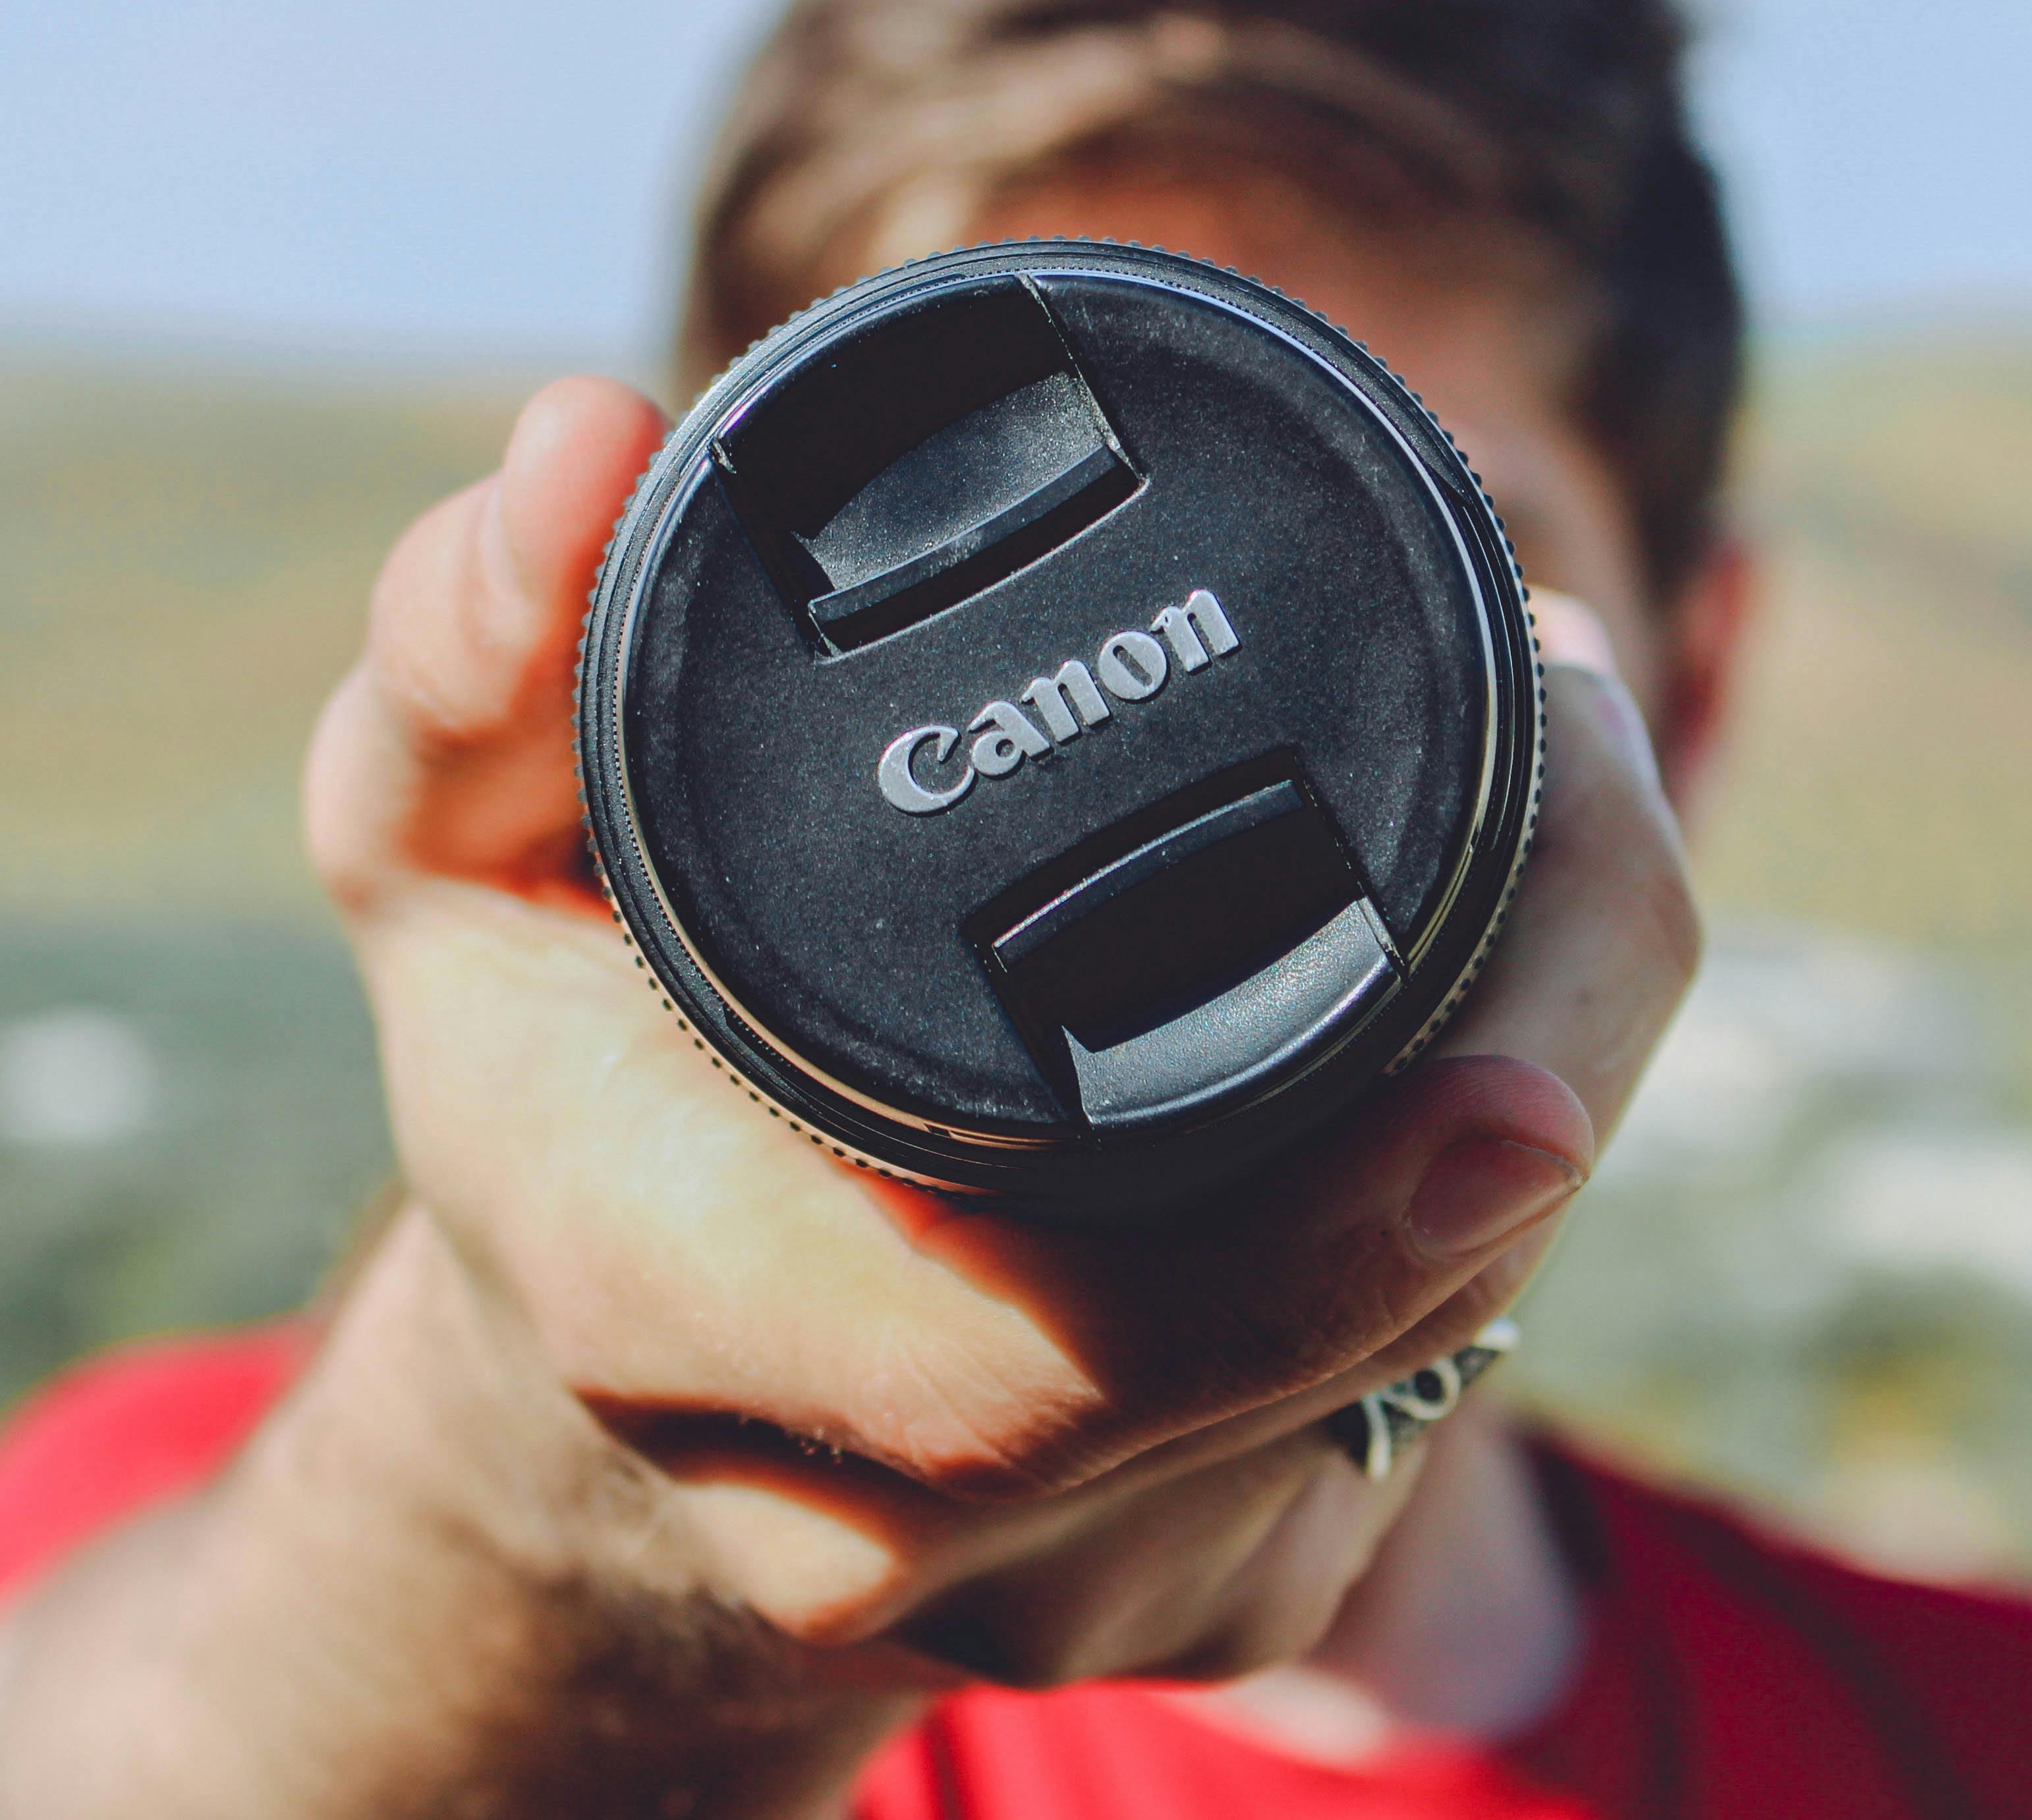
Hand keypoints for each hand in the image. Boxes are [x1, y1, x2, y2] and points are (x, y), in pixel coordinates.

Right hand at [301, 375, 1701, 1691]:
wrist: (591, 1366)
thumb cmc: (534, 1068)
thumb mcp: (439, 838)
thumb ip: (479, 645)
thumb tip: (580, 441)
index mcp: (688, 1318)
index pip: (1064, 1346)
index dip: (1329, 1223)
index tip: (1523, 1046)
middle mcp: (880, 1511)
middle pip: (1316, 1353)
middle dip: (1531, 1066)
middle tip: (1592, 756)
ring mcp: (1064, 1582)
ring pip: (1406, 1380)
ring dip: (1528, 1121)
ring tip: (1570, 837)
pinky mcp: (1202, 1591)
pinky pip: (1410, 1410)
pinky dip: (1476, 1218)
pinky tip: (1495, 1032)